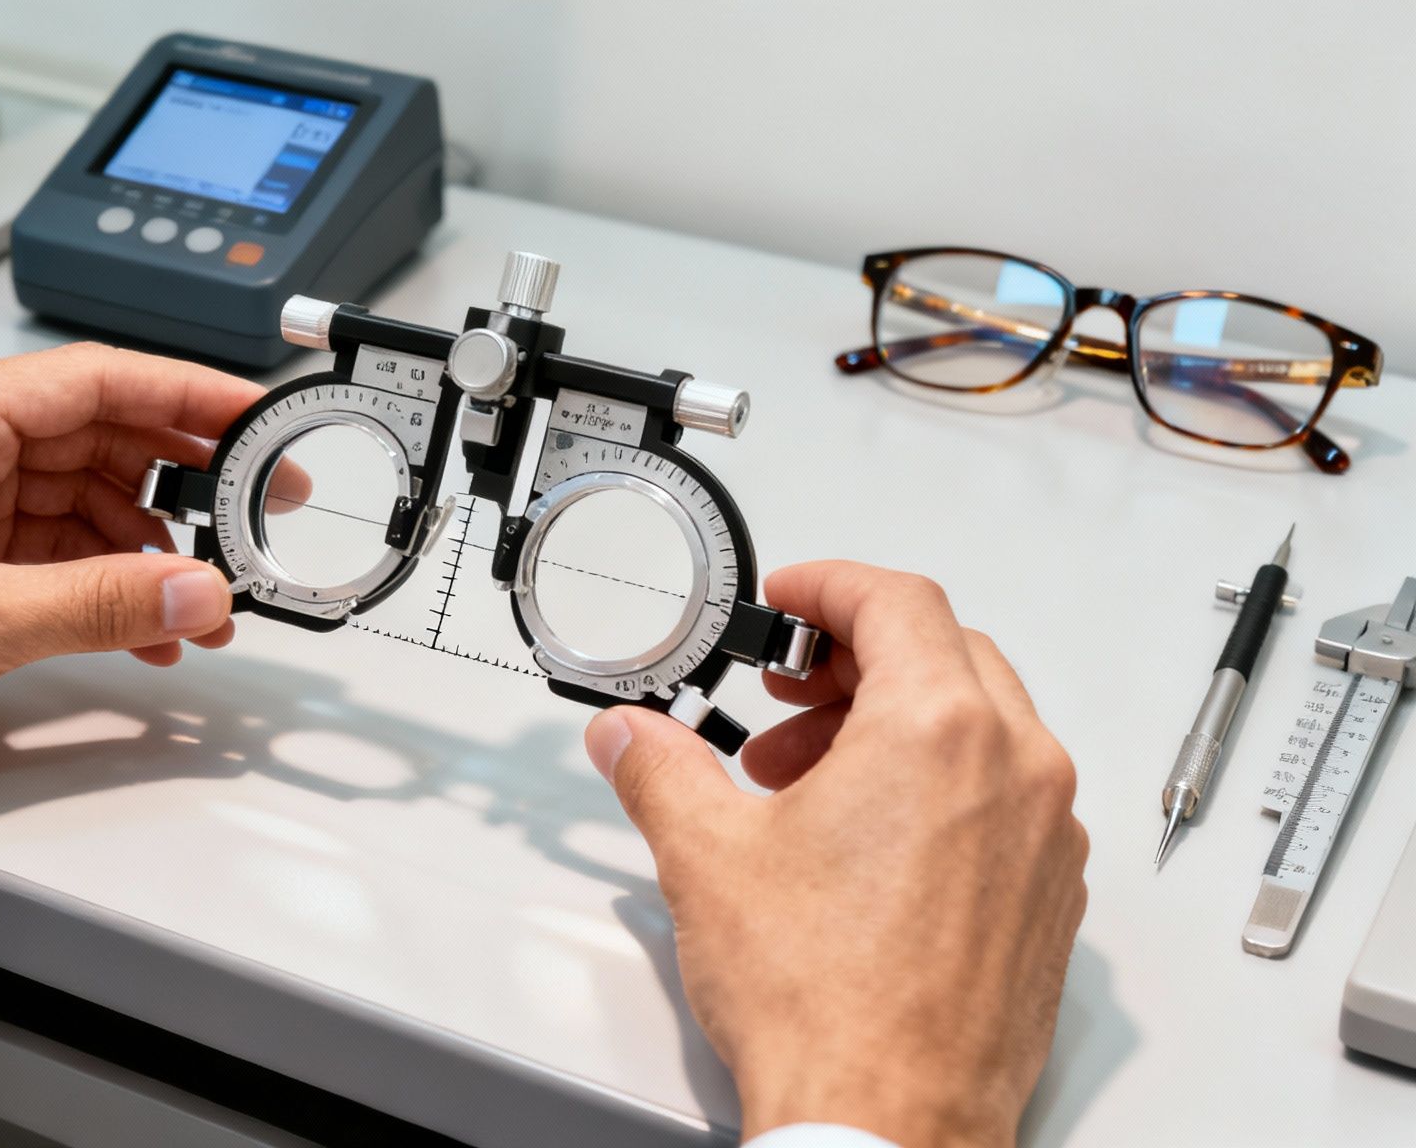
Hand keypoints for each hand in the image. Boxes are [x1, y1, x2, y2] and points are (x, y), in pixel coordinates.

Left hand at [0, 343, 281, 880]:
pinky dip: (100, 580)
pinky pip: (49, 547)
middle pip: (94, 435)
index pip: (92, 378)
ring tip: (200, 599)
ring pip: (78, 497)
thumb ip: (102, 602)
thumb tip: (194, 590)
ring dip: (145, 547)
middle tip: (255, 509)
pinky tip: (143, 622)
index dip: (186, 393)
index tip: (254, 415)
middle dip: (181, 480)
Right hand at [584, 562, 1087, 1146]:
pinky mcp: (1049, 899)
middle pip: (948, 655)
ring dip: (892, 726)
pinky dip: (938, 788)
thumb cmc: (827, 1003)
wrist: (887, 1124)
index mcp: (940, 732)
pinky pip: (1004, 800)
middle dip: (856, 660)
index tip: (792, 602)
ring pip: (982, 728)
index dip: (830, 586)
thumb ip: (660, 770)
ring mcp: (1044, 839)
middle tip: (789, 692)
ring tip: (807, 782)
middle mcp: (1016, 772)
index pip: (899, 601)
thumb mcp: (708, 857)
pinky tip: (863, 842)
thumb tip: (630, 737)